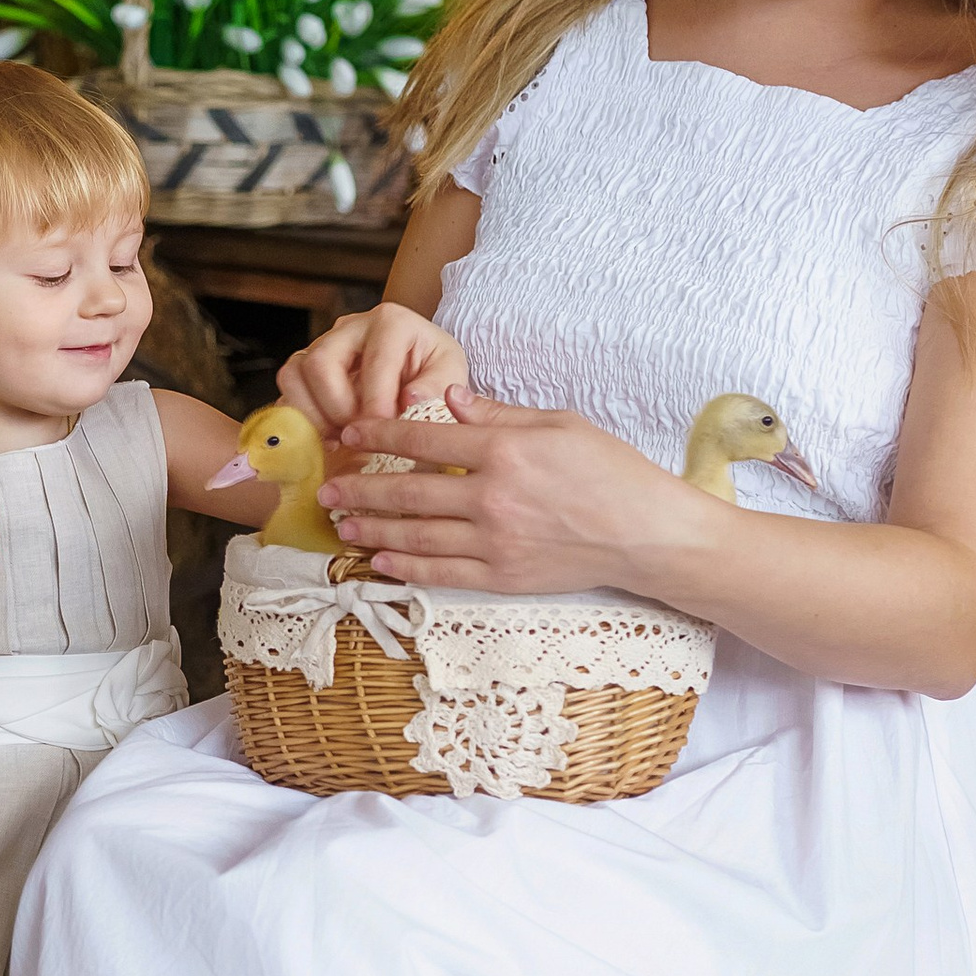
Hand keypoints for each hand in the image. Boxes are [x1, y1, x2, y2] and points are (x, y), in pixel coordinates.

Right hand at [276, 301, 470, 432]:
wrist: (415, 369)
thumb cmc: (432, 370)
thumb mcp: (450, 373)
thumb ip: (438, 387)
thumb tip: (410, 400)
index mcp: (391, 322)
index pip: (374, 360)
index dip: (376, 402)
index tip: (385, 433)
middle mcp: (349, 327)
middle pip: (321, 363)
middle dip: (338, 408)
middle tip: (360, 434)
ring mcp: (322, 346)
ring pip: (295, 374)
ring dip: (315, 415)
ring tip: (343, 437)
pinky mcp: (304, 370)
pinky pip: (287, 393)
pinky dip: (303, 421)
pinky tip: (331, 438)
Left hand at [319, 392, 686, 592]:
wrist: (647, 534)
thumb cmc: (612, 471)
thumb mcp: (560, 424)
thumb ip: (499, 414)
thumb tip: (449, 399)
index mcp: (505, 451)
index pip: (424, 441)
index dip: (380, 436)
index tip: (351, 435)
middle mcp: (492, 497)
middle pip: (408, 493)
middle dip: (360, 490)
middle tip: (327, 489)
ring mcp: (496, 541)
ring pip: (416, 537)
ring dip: (372, 531)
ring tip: (342, 525)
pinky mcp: (504, 577)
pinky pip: (442, 572)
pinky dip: (406, 567)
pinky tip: (381, 561)